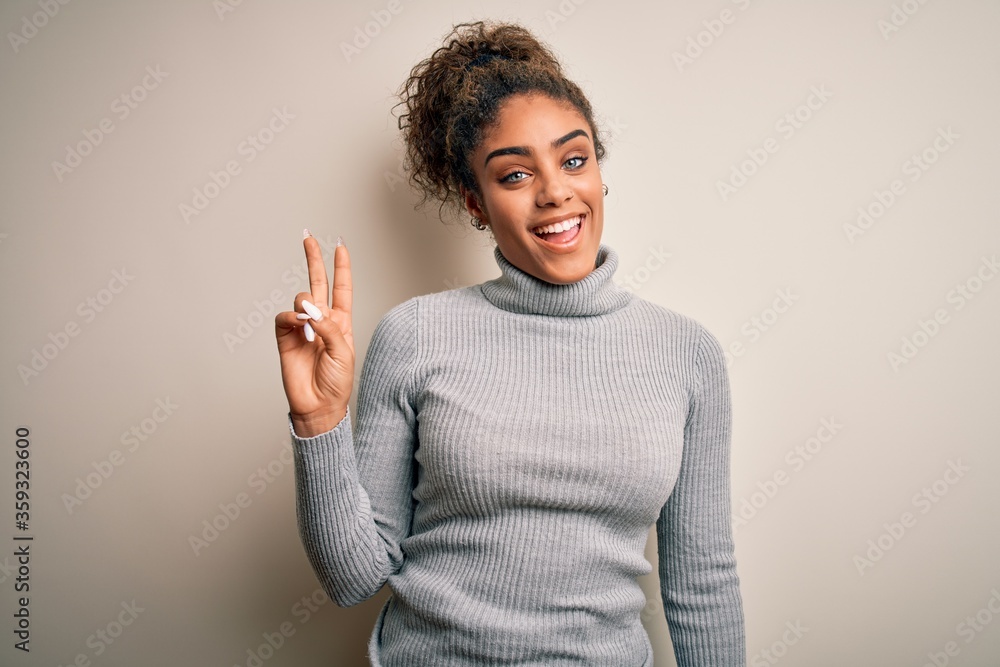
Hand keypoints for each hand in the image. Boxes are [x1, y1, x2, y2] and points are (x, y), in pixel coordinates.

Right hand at [275, 231, 354, 436]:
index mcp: (341, 321)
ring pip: (301, 299)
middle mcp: (321, 320)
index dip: (341, 267)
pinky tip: (299, 325)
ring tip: (311, 322)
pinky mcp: (285, 337)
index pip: (341, 288)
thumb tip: (311, 309)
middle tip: (307, 237)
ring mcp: (302, 327)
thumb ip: (329, 326)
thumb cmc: (336, 381)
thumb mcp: (344, 351)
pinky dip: (291, 317)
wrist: (319, 405)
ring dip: (307, 304)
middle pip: (318, 282)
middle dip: (313, 259)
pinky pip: (284, 317)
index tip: (340, 246)